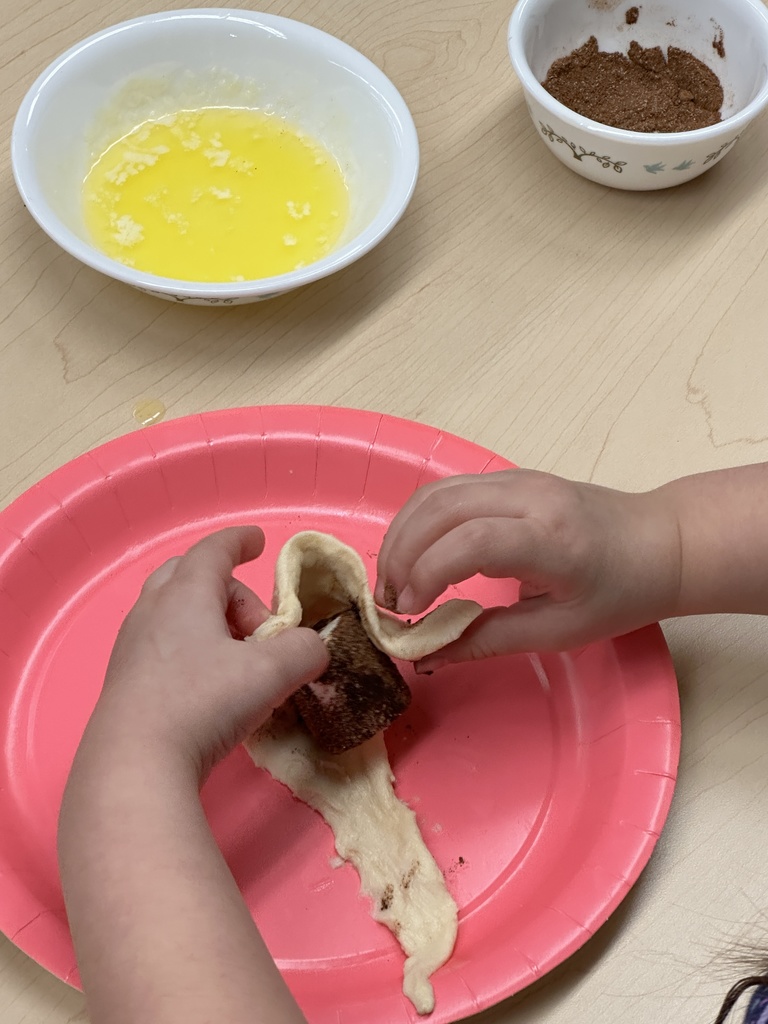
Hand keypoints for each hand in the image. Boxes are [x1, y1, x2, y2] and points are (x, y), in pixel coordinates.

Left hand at [59, 526, 321, 1023]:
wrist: (135, 763)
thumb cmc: (203, 703)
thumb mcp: (271, 673)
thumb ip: (305, 650)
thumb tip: (315, 648)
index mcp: (186, 594)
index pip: (214, 551)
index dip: (240, 541)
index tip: (258, 541)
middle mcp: (153, 611)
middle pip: (187, 577)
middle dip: (227, 590)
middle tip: (256, 624)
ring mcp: (132, 647)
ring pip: (173, 614)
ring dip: (210, 624)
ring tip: (238, 660)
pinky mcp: (124, 683)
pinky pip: (164, 647)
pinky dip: (193, 651)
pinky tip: (211, 688)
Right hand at [375, 470, 680, 664]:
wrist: (660, 542)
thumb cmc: (619, 593)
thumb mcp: (558, 632)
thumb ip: (487, 641)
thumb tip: (426, 656)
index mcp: (552, 539)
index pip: (470, 541)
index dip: (427, 574)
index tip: (408, 612)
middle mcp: (531, 497)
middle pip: (441, 509)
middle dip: (401, 555)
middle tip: (387, 602)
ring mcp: (518, 478)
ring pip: (436, 493)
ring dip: (402, 534)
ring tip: (392, 581)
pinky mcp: (509, 476)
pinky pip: (448, 489)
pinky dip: (419, 520)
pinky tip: (412, 553)